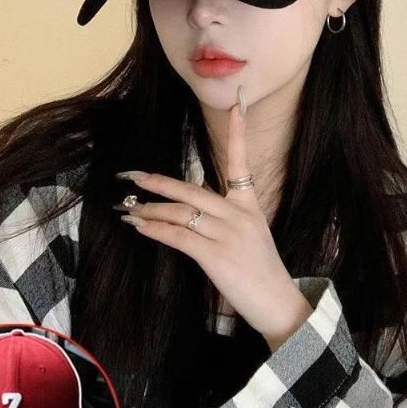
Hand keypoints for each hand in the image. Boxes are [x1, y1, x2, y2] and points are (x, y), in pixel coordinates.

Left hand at [114, 85, 313, 348]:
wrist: (277, 302)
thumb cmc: (262, 273)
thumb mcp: (251, 237)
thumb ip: (226, 220)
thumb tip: (191, 214)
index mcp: (250, 206)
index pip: (241, 163)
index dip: (238, 133)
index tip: (237, 104)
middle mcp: (239, 214)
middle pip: (191, 190)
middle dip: (157, 182)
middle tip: (131, 175)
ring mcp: (228, 234)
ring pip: (180, 213)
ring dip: (150, 211)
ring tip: (129, 210)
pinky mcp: (216, 255)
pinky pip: (178, 236)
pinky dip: (155, 230)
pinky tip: (140, 226)